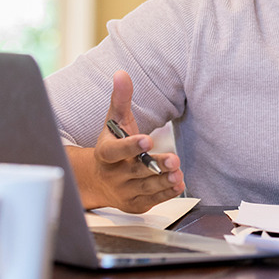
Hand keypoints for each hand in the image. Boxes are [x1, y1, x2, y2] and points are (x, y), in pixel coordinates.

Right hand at [67, 70, 184, 212]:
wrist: (100, 180)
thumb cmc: (112, 146)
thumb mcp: (115, 122)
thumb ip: (120, 99)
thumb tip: (122, 74)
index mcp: (105, 153)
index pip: (115, 151)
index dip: (130, 146)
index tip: (146, 139)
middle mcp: (113, 174)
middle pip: (136, 170)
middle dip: (155, 165)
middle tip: (173, 159)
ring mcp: (124, 191)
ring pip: (146, 187)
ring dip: (163, 180)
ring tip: (178, 172)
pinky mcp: (135, 204)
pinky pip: (152, 199)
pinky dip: (165, 192)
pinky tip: (177, 183)